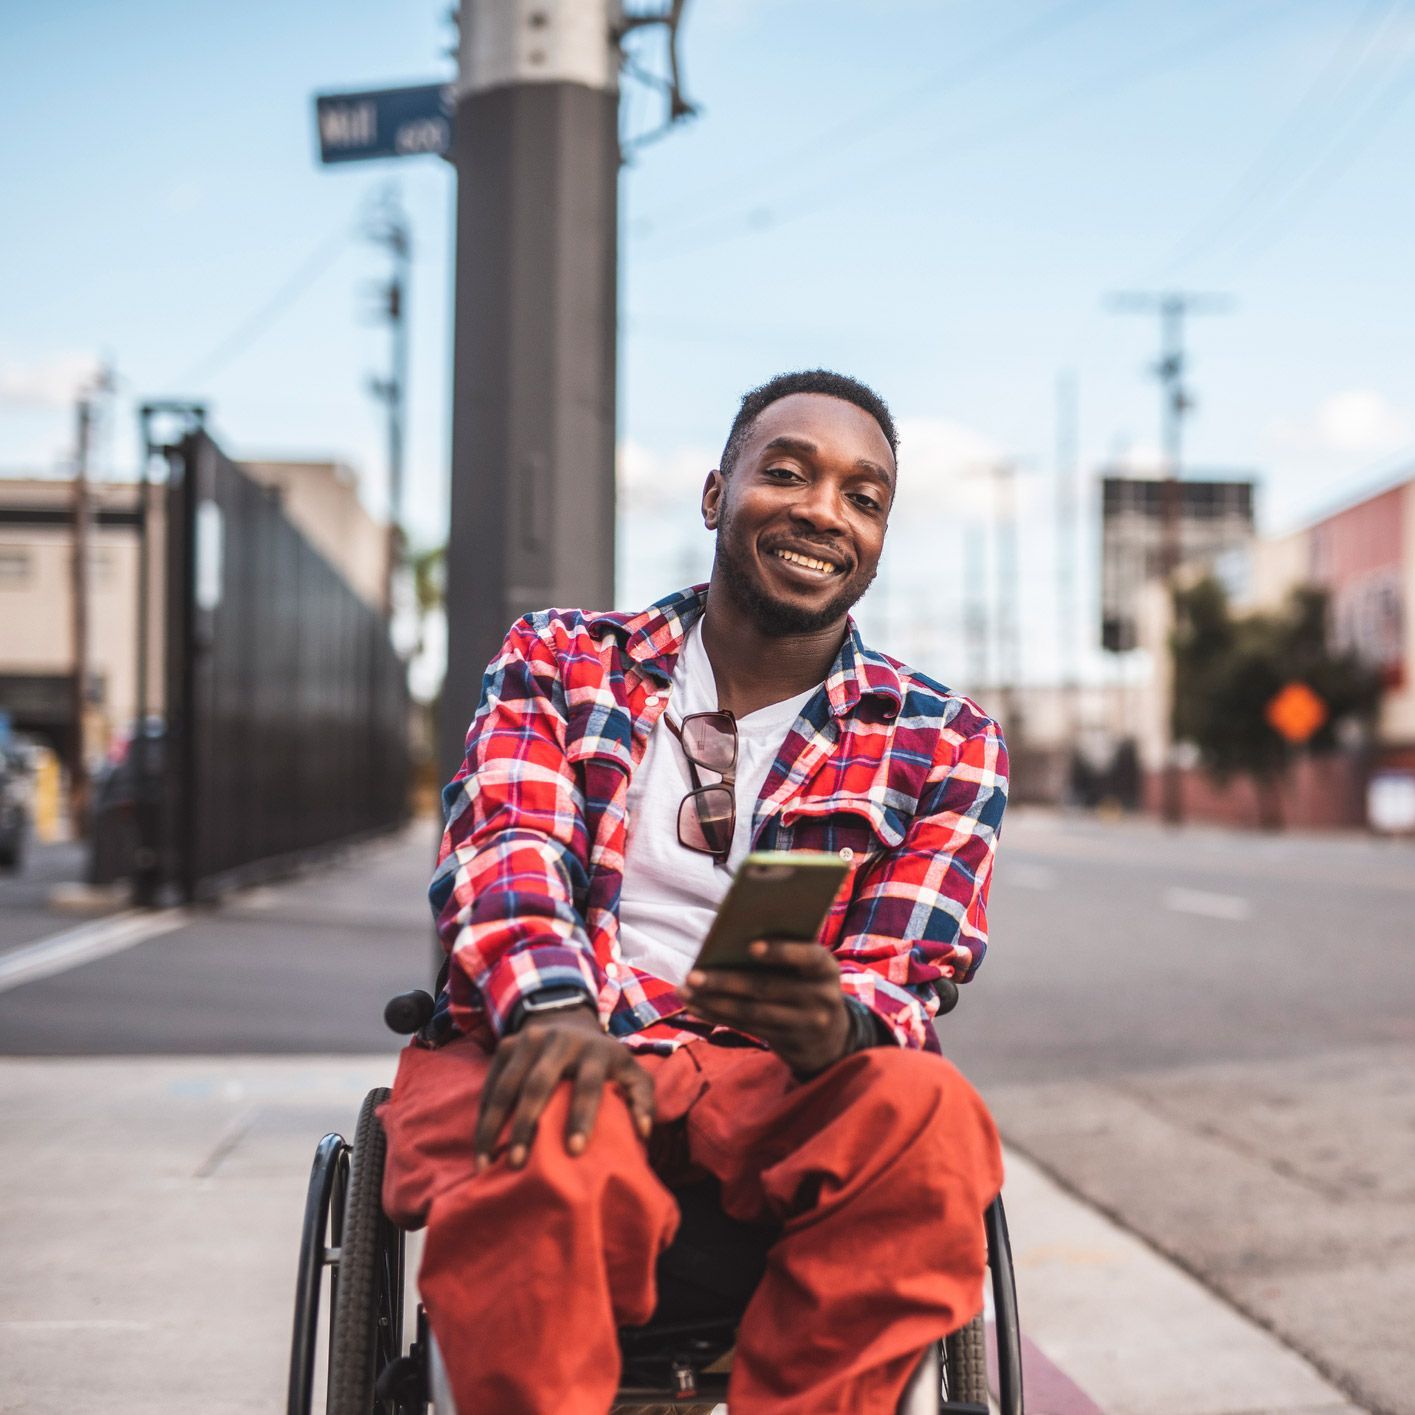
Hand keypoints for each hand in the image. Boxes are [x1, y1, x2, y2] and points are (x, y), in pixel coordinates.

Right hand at [474, 1007, 654, 1170]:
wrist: (568, 1020)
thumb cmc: (603, 1061)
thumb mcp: (630, 1071)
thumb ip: (643, 1099)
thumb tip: (644, 1132)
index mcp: (595, 1049)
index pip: (588, 1084)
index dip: (582, 1116)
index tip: (574, 1151)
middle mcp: (560, 1040)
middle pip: (538, 1084)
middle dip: (527, 1125)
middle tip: (518, 1165)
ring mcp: (528, 1040)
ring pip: (506, 1085)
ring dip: (493, 1125)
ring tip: (486, 1164)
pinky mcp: (506, 1044)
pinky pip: (490, 1083)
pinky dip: (483, 1115)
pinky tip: (480, 1146)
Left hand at [681, 939, 851, 1077]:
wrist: (832, 1039)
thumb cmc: (808, 985)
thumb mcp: (810, 969)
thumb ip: (785, 953)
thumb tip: (730, 938)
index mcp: (826, 969)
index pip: (809, 957)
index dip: (782, 951)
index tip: (751, 946)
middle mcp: (821, 998)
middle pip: (767, 988)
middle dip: (726, 981)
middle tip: (693, 974)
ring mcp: (805, 1025)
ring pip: (753, 1012)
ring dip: (714, 1002)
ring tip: (685, 991)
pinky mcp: (788, 1044)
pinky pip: (748, 1028)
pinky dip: (718, 1016)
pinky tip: (696, 1007)